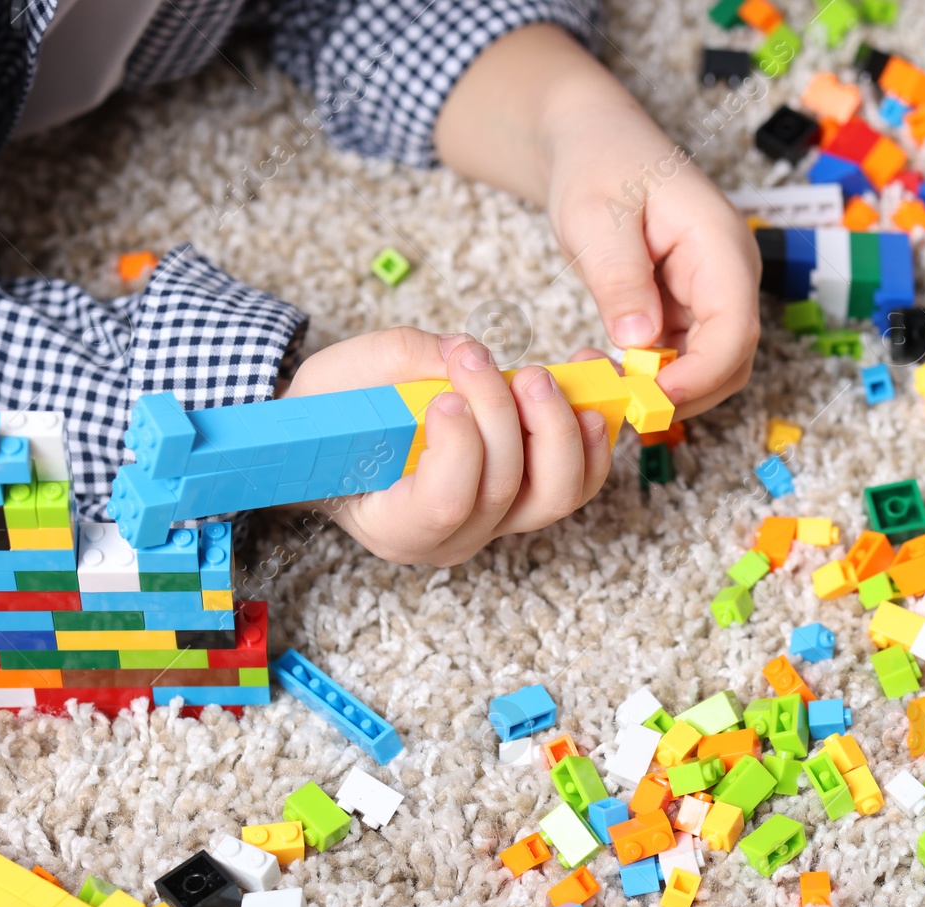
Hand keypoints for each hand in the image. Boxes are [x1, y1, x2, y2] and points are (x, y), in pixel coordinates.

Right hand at [281, 328, 610, 565]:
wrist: (341, 437)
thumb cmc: (333, 415)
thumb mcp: (338, 379)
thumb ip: (401, 361)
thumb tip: (470, 351)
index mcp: (396, 526)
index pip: (446, 504)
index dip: (459, 448)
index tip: (446, 396)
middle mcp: (455, 538)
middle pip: (506, 492)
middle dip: (503, 416)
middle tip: (480, 361)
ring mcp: (499, 522)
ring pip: (556, 494)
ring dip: (557, 428)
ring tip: (538, 376)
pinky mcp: (529, 496)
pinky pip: (579, 481)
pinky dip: (591, 439)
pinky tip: (586, 394)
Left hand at [545, 97, 762, 419]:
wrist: (594, 141)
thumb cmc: (598, 162)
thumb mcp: (595, 215)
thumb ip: (619, 276)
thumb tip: (638, 341)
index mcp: (720, 245)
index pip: (735, 330)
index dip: (699, 375)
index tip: (649, 397)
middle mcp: (729, 274)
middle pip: (731, 360)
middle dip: (683, 392)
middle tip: (620, 401)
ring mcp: (712, 293)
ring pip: (709, 367)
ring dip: (664, 388)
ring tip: (607, 382)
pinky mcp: (689, 308)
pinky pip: (682, 358)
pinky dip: (651, 375)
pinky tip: (611, 367)